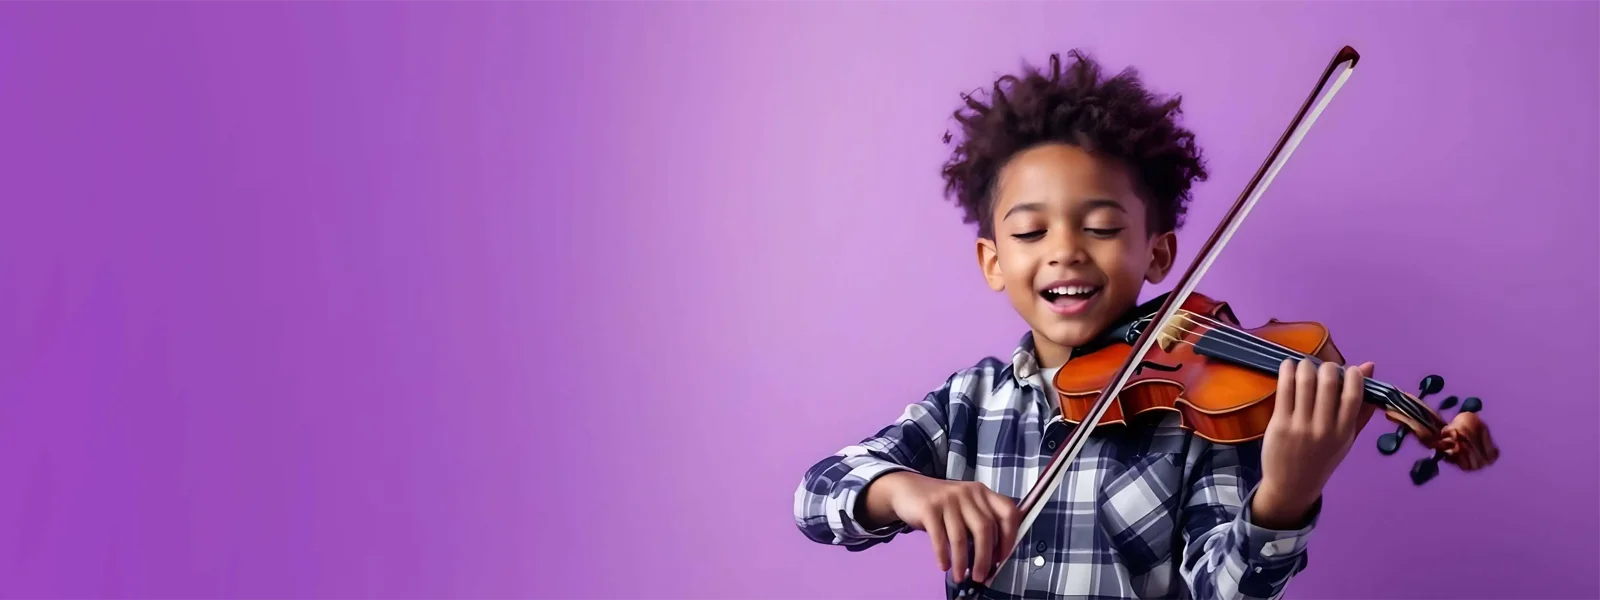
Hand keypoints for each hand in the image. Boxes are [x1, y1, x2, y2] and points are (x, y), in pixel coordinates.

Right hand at [863, 472, 1020, 583]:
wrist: (908, 489)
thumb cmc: (942, 504)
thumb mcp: (966, 505)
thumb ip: (981, 522)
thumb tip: (993, 557)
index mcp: (983, 493)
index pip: (1008, 512)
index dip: (1010, 537)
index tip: (1002, 557)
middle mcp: (968, 493)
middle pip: (985, 529)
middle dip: (985, 558)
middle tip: (980, 576)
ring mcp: (948, 499)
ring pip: (961, 536)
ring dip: (962, 562)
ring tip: (960, 576)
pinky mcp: (929, 508)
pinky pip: (940, 538)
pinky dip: (943, 555)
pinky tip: (943, 565)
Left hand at [1254, 358, 1378, 528]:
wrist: (1292, 486)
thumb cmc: (1322, 458)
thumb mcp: (1347, 438)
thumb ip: (1361, 406)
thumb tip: (1369, 367)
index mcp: (1345, 432)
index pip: (1354, 394)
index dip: (1353, 374)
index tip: (1348, 369)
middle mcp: (1325, 429)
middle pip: (1328, 382)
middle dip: (1327, 367)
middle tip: (1322, 368)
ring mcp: (1301, 426)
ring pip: (1305, 381)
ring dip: (1305, 365)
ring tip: (1304, 365)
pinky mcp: (1280, 424)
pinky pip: (1284, 389)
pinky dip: (1287, 371)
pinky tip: (1288, 367)